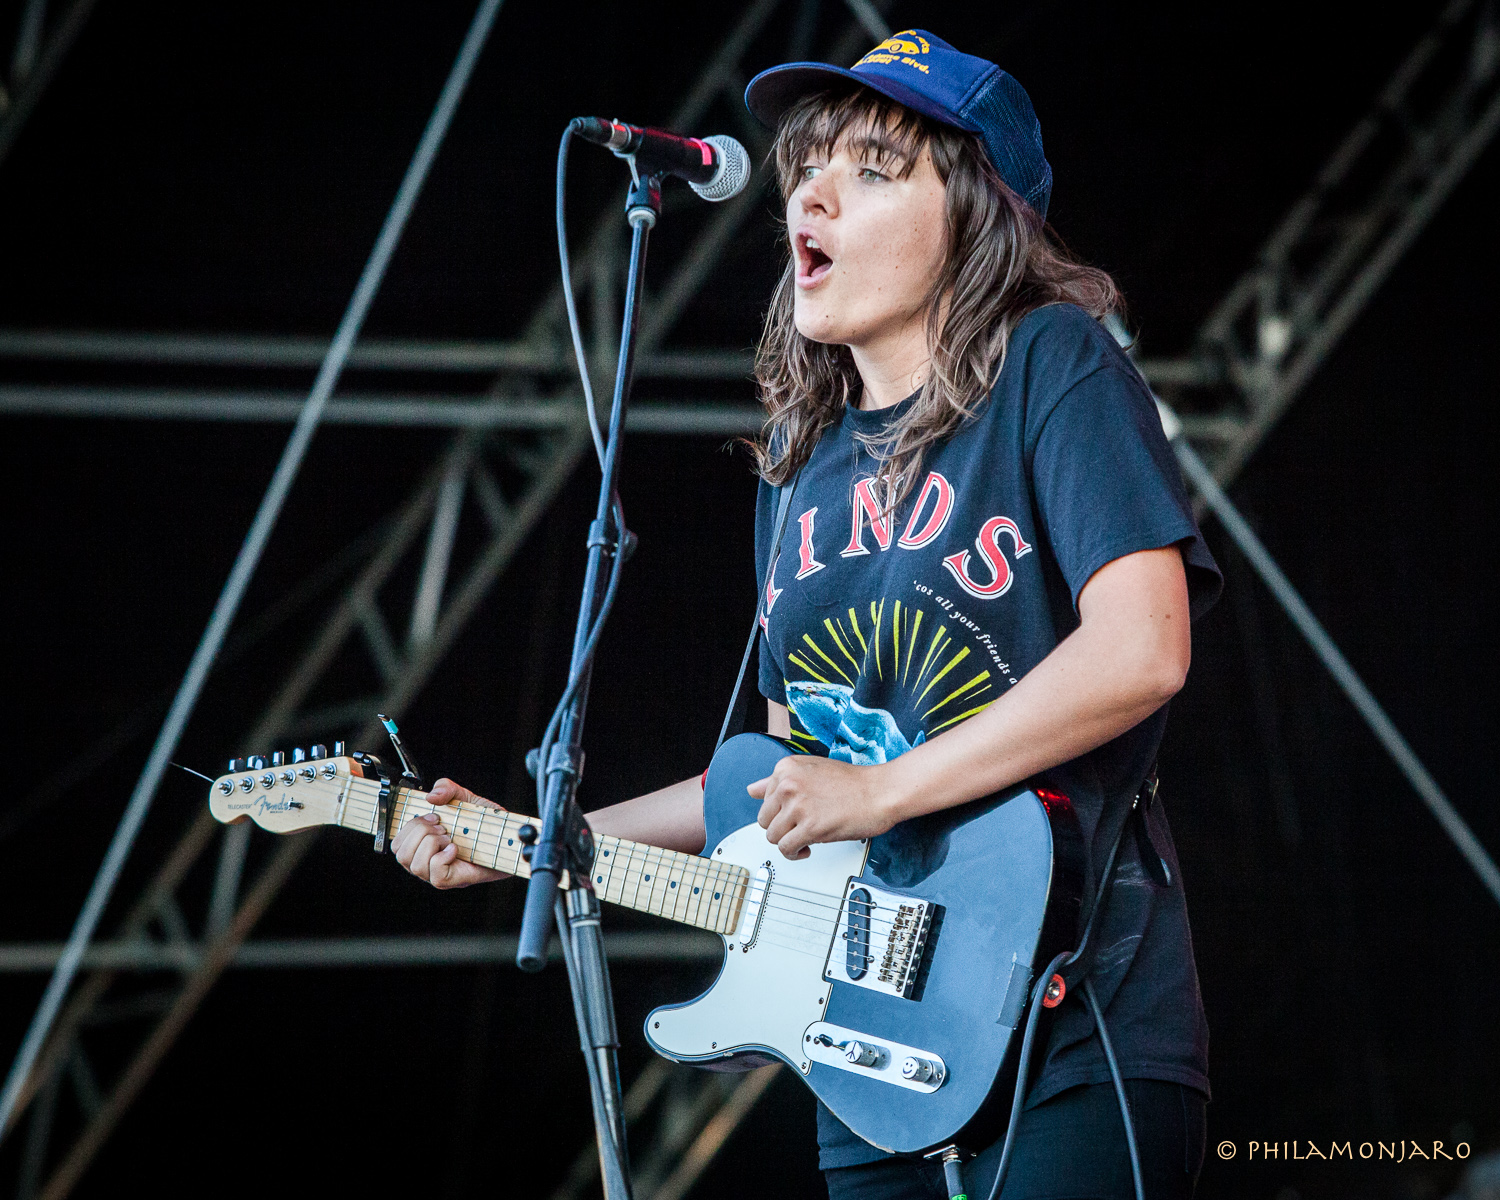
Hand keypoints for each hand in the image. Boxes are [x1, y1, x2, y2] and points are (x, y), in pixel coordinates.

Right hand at [392, 777, 510, 888]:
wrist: (512, 838)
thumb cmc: (486, 823)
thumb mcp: (465, 799)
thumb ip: (447, 789)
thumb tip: (431, 795)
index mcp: (424, 845)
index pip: (396, 844)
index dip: (409, 827)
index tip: (433, 816)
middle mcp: (428, 861)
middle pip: (401, 854)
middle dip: (420, 833)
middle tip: (443, 828)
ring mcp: (440, 873)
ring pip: (415, 866)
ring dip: (431, 845)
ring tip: (450, 838)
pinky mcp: (455, 880)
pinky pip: (436, 876)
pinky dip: (443, 858)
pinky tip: (455, 849)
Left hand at [747, 756, 896, 860]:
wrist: (881, 792)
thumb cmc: (853, 783)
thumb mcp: (811, 770)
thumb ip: (778, 780)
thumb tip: (752, 789)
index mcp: (786, 768)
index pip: (764, 799)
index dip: (780, 811)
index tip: (794, 815)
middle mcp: (788, 784)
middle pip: (764, 819)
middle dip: (781, 828)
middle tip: (799, 828)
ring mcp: (798, 805)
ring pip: (773, 836)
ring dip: (788, 842)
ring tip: (804, 839)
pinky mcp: (810, 827)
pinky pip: (786, 848)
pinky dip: (794, 854)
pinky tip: (807, 848)